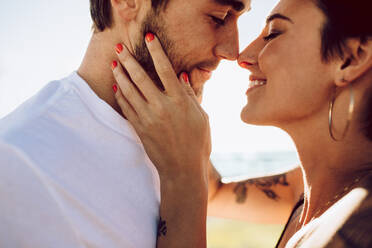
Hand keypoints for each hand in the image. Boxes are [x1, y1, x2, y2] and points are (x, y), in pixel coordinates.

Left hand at [111, 35, 211, 184]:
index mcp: (179, 101)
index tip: (149, 37)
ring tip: (113, 63)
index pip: (165, 69)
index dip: (156, 51)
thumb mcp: (201, 116)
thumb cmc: (198, 143)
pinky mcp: (139, 128)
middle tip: (118, 47)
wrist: (183, 169)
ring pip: (128, 91)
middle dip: (128, 59)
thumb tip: (182, 75)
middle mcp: (161, 106)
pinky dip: (120, 95)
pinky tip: (116, 86)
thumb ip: (190, 95)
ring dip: (119, 75)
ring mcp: (148, 118)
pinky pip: (126, 107)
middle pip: (140, 77)